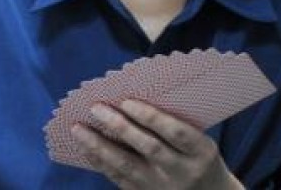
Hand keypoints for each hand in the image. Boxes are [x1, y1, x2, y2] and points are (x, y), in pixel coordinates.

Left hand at [72, 100, 242, 189]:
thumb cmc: (201, 159)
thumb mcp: (201, 142)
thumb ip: (176, 125)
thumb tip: (133, 99)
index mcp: (201, 151)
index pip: (176, 132)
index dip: (151, 116)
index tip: (126, 101)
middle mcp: (182, 171)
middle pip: (149, 147)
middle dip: (120, 126)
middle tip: (96, 108)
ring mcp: (163, 187)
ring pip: (128, 166)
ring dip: (100, 146)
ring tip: (78, 129)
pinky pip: (120, 179)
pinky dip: (101, 163)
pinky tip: (86, 149)